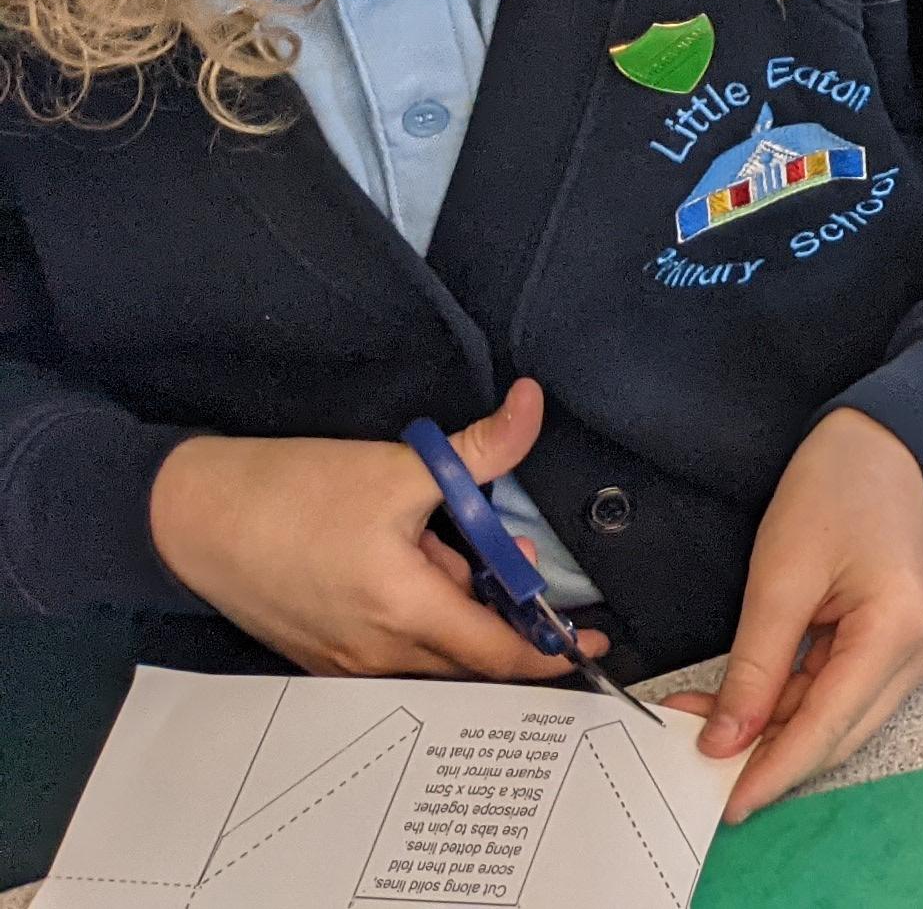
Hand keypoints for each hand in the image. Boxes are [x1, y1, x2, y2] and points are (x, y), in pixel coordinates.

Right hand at [147, 379, 603, 680]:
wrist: (188, 515)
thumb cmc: (290, 492)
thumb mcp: (398, 465)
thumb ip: (482, 447)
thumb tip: (534, 403)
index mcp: (403, 612)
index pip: (499, 654)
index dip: (551, 652)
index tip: (590, 645)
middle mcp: (376, 654)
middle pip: (471, 655)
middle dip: (502, 611)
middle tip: (502, 553)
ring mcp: (344, 663)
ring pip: (431, 652)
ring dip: (455, 609)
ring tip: (439, 544)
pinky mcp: (320, 655)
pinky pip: (392, 652)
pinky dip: (419, 618)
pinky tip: (404, 563)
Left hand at [668, 409, 922, 821]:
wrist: (886, 446)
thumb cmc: (835, 491)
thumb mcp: (779, 577)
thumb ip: (755, 667)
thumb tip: (724, 741)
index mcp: (899, 630)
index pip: (828, 726)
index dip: (773, 770)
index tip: (724, 804)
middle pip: (838, 733)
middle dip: (766, 750)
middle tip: (693, 750)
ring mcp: (921, 651)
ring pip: (839, 718)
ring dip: (776, 726)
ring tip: (707, 713)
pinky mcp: (906, 646)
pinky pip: (846, 692)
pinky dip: (796, 701)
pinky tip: (751, 696)